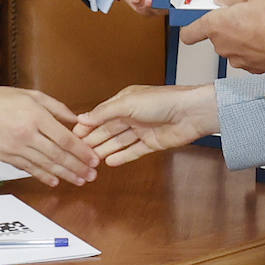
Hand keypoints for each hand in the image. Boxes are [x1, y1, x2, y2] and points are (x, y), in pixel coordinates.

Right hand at [0, 65, 98, 186]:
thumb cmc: (1, 98)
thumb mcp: (34, 95)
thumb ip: (57, 109)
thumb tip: (77, 121)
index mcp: (36, 117)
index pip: (65, 139)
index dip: (82, 152)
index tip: (94, 159)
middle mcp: (26, 134)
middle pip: (58, 156)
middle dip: (78, 167)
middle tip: (91, 175)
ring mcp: (15, 148)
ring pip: (45, 166)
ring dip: (64, 175)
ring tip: (79, 181)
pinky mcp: (5, 156)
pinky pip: (28, 169)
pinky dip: (43, 176)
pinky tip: (54, 181)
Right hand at [74, 84, 218, 165]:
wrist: (190, 113)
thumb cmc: (161, 101)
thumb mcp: (127, 103)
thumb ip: (104, 113)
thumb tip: (82, 118)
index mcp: (124, 101)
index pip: (101, 115)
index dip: (87, 126)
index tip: (73, 136)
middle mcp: (132, 115)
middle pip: (108, 130)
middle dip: (93, 140)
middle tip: (78, 152)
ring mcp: (142, 130)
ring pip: (118, 142)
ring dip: (105, 150)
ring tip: (90, 160)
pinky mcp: (152, 143)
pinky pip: (133, 151)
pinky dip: (121, 157)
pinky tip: (110, 162)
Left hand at [180, 0, 264, 73]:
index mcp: (216, 26)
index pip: (189, 33)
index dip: (192, 28)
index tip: (197, 23)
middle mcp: (222, 45)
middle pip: (215, 36)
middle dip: (227, 26)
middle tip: (244, 15)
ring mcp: (236, 59)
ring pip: (232, 46)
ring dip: (241, 38)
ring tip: (260, 26)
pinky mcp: (250, 68)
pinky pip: (246, 55)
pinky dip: (253, 48)